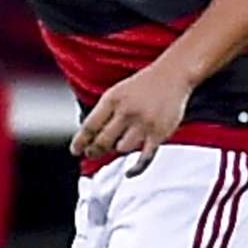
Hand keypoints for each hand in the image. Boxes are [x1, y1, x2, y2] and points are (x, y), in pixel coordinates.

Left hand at [69, 61, 191, 176]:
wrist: (172, 75)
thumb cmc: (142, 87)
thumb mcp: (117, 92)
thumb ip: (104, 113)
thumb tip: (89, 138)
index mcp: (112, 100)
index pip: (90, 126)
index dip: (80, 142)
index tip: (75, 151)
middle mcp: (126, 112)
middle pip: (103, 141)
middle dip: (94, 151)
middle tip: (92, 153)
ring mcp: (143, 123)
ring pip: (121, 149)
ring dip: (116, 151)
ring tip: (116, 147)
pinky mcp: (159, 133)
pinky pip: (144, 158)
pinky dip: (135, 168)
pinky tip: (129, 172)